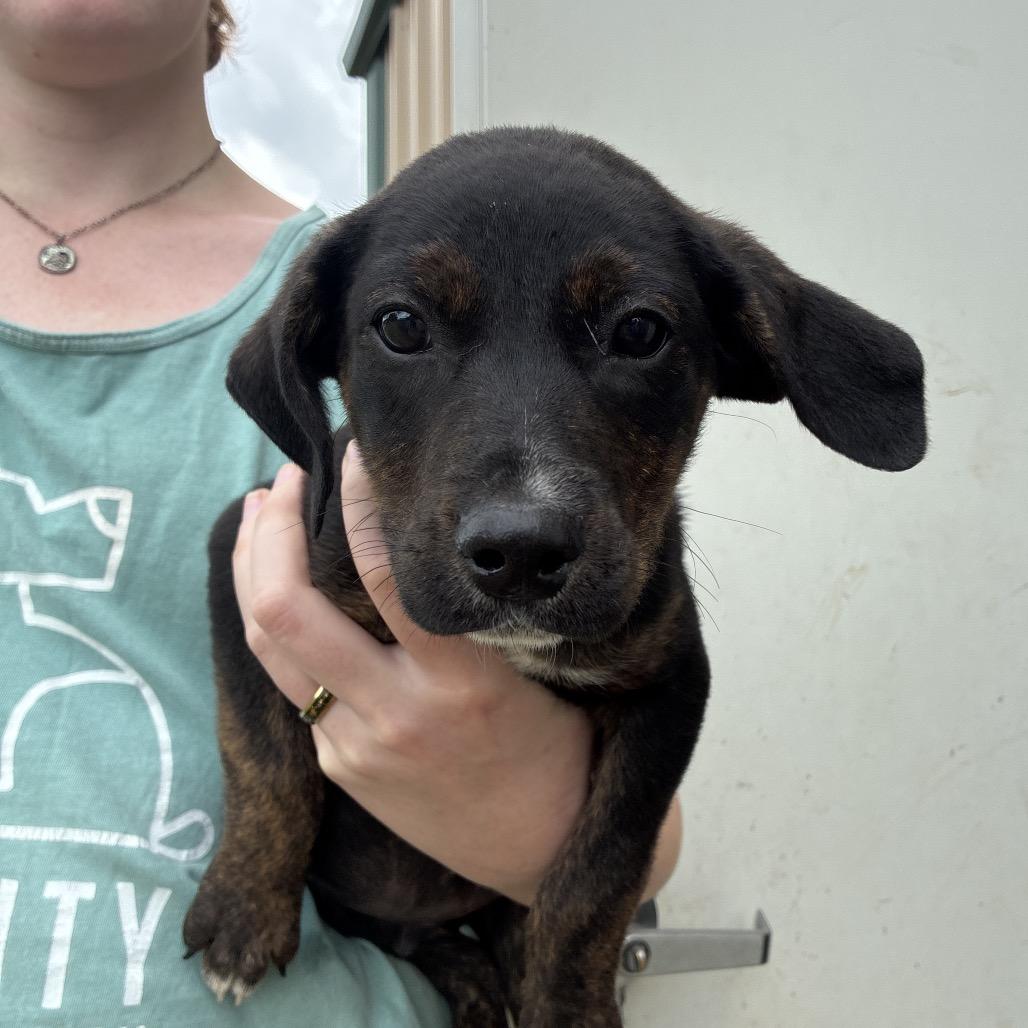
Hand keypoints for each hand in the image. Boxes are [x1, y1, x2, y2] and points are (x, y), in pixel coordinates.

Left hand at [232, 448, 680, 904]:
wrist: (541, 851)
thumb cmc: (555, 750)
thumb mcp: (531, 671)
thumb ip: (466, 616)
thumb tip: (411, 534)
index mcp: (462, 684)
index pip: (389, 571)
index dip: (359, 499)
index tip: (355, 451)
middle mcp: (396, 714)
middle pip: (285, 606)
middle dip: (269, 528)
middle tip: (283, 478)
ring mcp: (355, 747)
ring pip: (266, 642)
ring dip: (252, 569)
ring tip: (259, 515)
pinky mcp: (338, 769)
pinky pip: (290, 682)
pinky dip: (277, 623)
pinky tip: (285, 588)